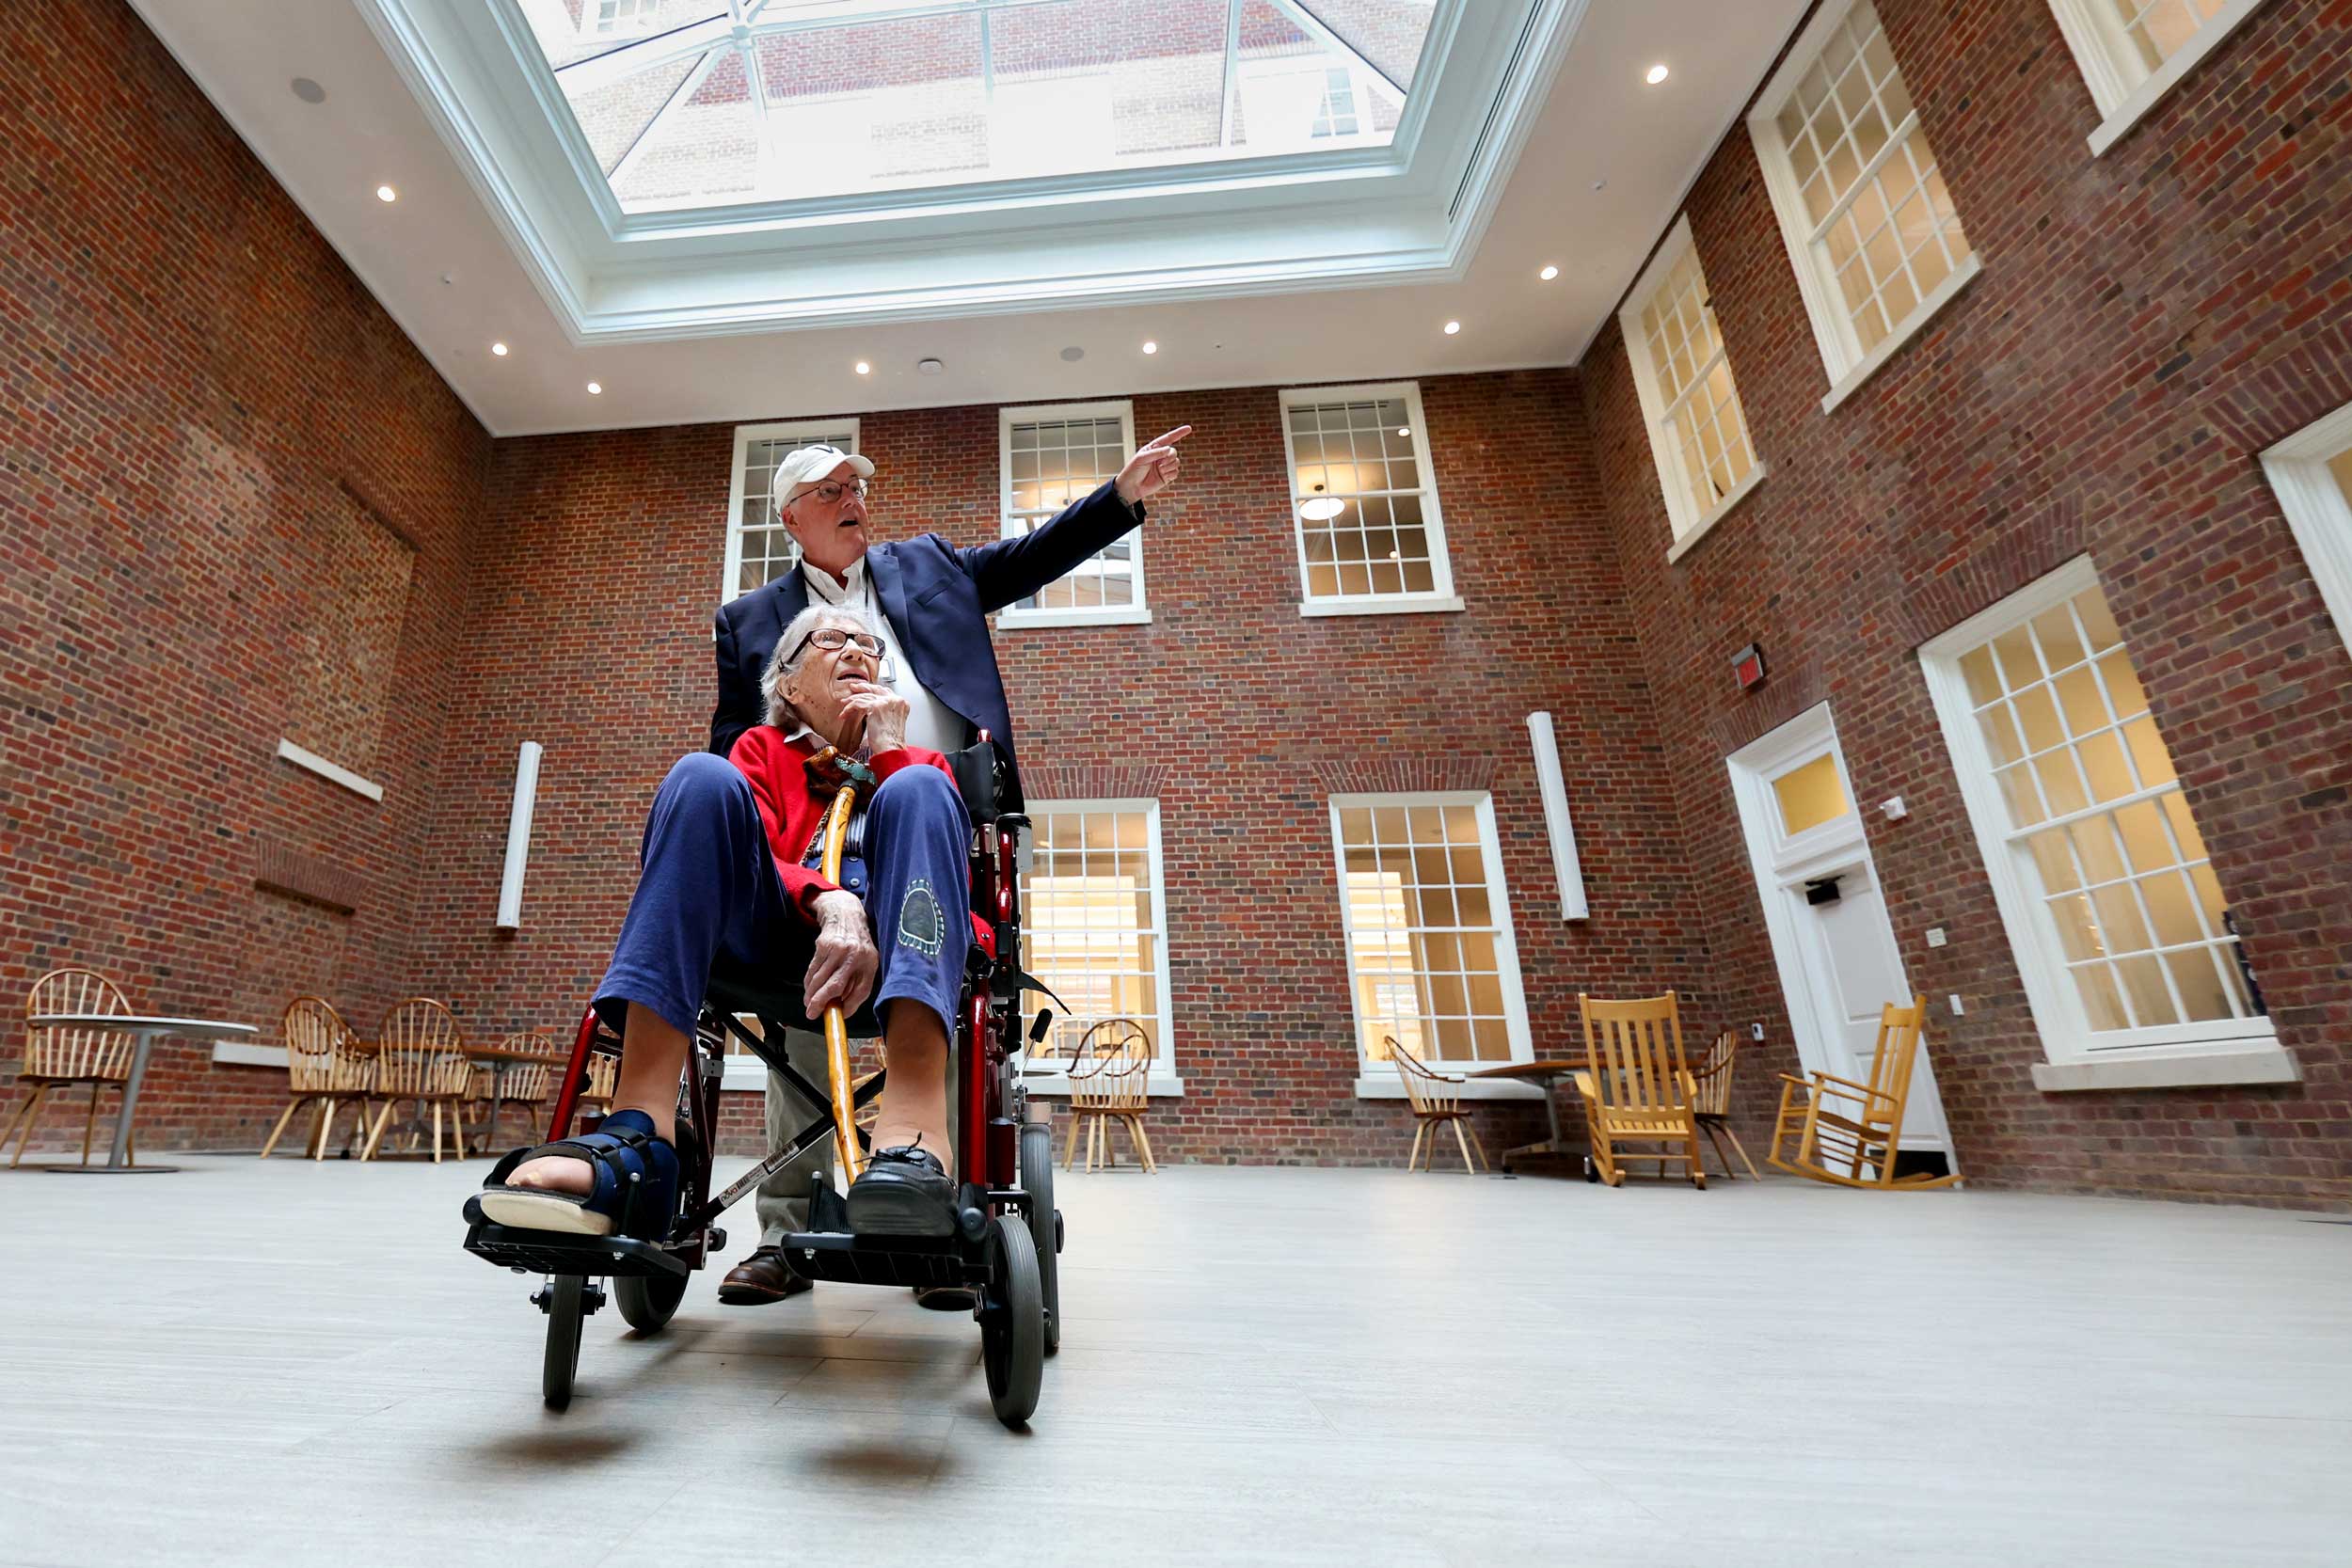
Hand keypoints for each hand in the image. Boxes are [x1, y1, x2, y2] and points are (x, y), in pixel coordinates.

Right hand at [804, 892, 877, 1015]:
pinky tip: (809, 987)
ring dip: (811, 994)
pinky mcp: (823, 945)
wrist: (847, 916)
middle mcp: (855, 956)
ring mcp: (837, 950)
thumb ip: (858, 985)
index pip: (861, 990)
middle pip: (835, 986)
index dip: (850, 1007)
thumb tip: (844, 1010)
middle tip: (811, 1013)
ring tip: (809, 1002)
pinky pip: (813, 969)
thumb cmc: (859, 946)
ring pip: (820, 979)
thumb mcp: (867, 963)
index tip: (839, 1016)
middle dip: (820, 1002)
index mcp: (870, 962)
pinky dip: (809, 981)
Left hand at [841, 680, 908, 753]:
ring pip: (864, 696)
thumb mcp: (891, 723)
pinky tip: (844, 714)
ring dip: (852, 701)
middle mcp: (895, 700)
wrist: (890, 748)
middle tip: (853, 688)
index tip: (865, 691)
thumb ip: (885, 713)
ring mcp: (886, 702)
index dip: (874, 690)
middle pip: (876, 689)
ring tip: (844, 704)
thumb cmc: (890, 742)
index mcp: (901, 704)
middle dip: (863, 688)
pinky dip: (849, 709)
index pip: (886, 692)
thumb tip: (870, 711)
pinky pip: (857, 703)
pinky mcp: (875, 706)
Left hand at [1115, 425, 1190, 505]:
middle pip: (1174, 452)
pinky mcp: (1167, 476)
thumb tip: (1169, 449)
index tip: (1189, 428)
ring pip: (1176, 462)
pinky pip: (1176, 472)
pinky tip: (1163, 476)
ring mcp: (1164, 466)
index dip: (1179, 433)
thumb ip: (1155, 453)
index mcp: (1154, 448)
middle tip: (1160, 464)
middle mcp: (1161, 456)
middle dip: (1169, 457)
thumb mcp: (1141, 458)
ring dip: (1169, 466)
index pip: (1168, 438)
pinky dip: (1170, 474)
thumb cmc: (1133, 470)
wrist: (1131, 487)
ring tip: (1159, 470)